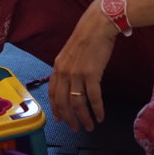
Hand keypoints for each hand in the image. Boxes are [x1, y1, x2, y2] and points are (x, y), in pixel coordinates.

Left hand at [48, 0, 117, 131]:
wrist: (98, 26)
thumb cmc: (87, 38)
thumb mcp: (70, 53)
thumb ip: (68, 67)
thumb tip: (71, 82)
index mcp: (57, 66)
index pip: (52, 92)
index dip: (55, 107)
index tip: (59, 119)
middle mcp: (64, 72)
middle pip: (63, 102)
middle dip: (69, 118)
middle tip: (75, 129)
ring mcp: (77, 74)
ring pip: (77, 103)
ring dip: (84, 118)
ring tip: (90, 126)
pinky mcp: (91, 74)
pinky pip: (93, 98)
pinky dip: (97, 109)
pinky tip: (101, 116)